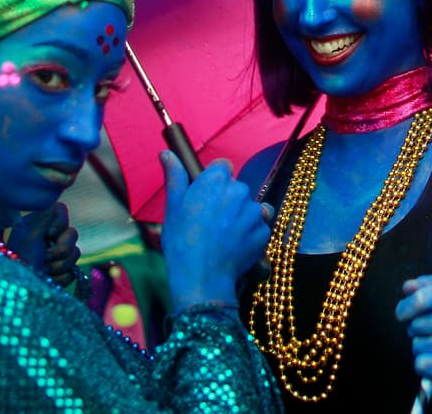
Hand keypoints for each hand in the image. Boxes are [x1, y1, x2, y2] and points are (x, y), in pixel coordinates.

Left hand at [7, 202, 79, 285]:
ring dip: (59, 266)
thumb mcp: (30, 236)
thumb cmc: (19, 260)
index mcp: (37, 225)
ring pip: (75, 254)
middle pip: (73, 234)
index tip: (50, 234)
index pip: (61, 211)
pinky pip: (72, 272)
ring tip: (43, 271)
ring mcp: (54, 256)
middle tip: (44, 257)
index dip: (60, 223)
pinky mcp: (58, 274)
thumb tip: (53, 201)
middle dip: (61, 249)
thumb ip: (45, 217)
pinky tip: (47, 280)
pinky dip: (59, 278)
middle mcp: (47, 238)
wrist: (15, 291)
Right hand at [160, 153, 269, 312]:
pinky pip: (258, 226)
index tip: (205, 197)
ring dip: (239, 216)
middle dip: (226, 200)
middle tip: (210, 222)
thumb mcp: (173, 207)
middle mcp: (239, 190)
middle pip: (235, 188)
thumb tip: (167, 153)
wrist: (201, 276)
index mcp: (216, 180)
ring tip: (222, 236)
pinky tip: (234, 245)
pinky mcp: (264, 230)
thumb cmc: (182, 241)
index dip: (213, 181)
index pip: (222, 167)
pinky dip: (249, 233)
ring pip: (248, 206)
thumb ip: (175, 176)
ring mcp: (254, 211)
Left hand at [395, 275, 431, 389]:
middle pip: (418, 324)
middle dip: (413, 328)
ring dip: (420, 346)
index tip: (402, 314)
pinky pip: (423, 364)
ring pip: (419, 345)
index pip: (423, 299)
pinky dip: (423, 364)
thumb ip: (427, 285)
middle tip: (426, 331)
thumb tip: (408, 287)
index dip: (405, 307)